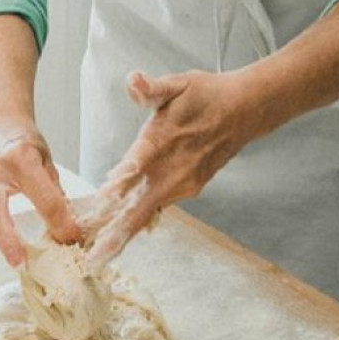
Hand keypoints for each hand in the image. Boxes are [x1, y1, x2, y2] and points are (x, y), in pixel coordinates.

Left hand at [82, 69, 250, 271]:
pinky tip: (119, 235)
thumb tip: (133, 80)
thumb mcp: (179, 84)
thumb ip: (152, 89)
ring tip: (99, 255)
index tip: (100, 204)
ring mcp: (183, 184)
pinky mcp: (188, 188)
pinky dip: (137, 221)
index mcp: (165, 141)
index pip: (137, 166)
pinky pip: (158, 207)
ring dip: (123, 232)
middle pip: (141, 207)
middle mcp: (174, 170)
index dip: (119, 185)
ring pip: (148, 212)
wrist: (245, 110)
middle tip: (93, 259)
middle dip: (116, 234)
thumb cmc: (207, 94)